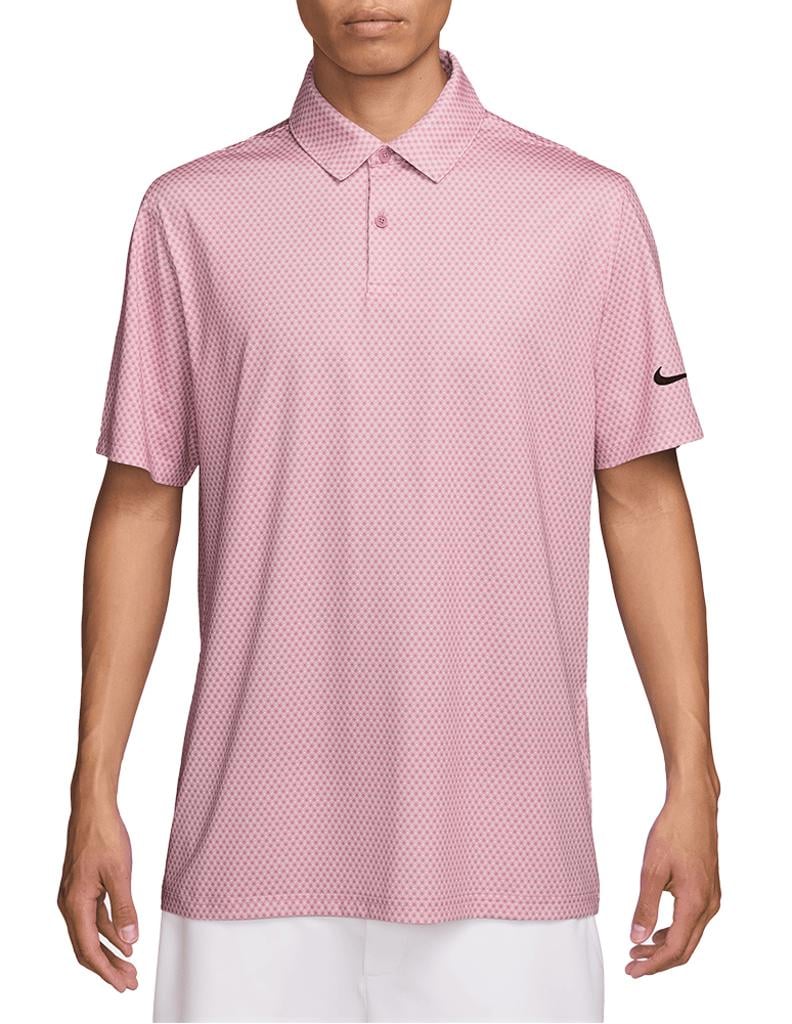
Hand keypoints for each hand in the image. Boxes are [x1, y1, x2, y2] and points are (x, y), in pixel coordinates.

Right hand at [57, 800, 138, 991]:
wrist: (93, 809)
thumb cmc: (104, 835)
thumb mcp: (119, 873)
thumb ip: (124, 908)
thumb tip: (129, 941)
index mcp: (75, 904)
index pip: (89, 949)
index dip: (106, 971)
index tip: (123, 984)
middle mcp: (70, 904)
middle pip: (88, 947)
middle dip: (108, 967)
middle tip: (130, 982)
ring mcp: (75, 896)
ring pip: (92, 933)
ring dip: (110, 950)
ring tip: (130, 966)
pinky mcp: (83, 887)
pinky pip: (95, 917)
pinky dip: (109, 930)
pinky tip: (124, 939)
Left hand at [627, 783, 720, 976]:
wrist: (694, 806)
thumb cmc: (673, 830)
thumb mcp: (652, 869)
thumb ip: (645, 906)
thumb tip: (637, 938)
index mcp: (695, 902)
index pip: (675, 949)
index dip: (653, 965)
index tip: (632, 971)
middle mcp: (708, 905)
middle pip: (685, 948)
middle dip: (658, 961)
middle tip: (632, 966)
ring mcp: (711, 897)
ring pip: (690, 936)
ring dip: (665, 947)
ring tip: (638, 950)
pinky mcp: (708, 889)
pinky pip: (693, 921)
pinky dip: (674, 932)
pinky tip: (657, 931)